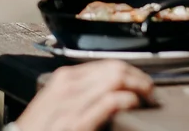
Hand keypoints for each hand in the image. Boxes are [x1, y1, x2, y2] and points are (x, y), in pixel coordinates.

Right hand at [16, 61, 152, 130]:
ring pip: (116, 79)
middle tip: (150, 90)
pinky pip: (110, 101)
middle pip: (116, 68)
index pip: (107, 64)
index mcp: (64, 79)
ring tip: (149, 97)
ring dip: (140, 86)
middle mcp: (69, 86)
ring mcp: (72, 104)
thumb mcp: (54, 101)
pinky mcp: (77, 123)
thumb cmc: (38, 128)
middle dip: (139, 77)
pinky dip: (128, 99)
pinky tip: (135, 104)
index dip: (130, 71)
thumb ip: (77, 91)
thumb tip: (106, 88)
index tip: (140, 81)